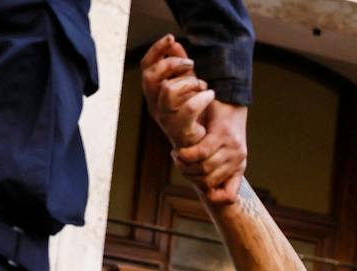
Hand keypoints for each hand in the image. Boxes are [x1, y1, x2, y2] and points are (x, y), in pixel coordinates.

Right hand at [140, 36, 213, 152]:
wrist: (203, 146)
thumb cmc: (196, 115)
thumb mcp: (188, 85)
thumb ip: (180, 66)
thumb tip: (174, 42)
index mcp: (154, 95)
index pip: (146, 67)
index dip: (156, 50)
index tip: (171, 37)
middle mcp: (155, 106)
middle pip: (152, 76)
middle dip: (173, 64)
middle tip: (192, 63)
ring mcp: (166, 120)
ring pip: (168, 90)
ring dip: (190, 82)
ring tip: (204, 85)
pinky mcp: (181, 131)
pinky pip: (188, 108)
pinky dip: (202, 98)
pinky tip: (210, 94)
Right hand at [176, 100, 247, 205]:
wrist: (230, 98)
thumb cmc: (219, 123)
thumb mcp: (220, 149)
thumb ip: (212, 165)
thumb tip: (202, 187)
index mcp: (238, 167)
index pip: (228, 196)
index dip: (212, 197)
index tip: (198, 187)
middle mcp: (238, 160)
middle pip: (208, 183)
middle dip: (189, 176)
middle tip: (180, 164)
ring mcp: (232, 149)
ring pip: (204, 169)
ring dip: (185, 165)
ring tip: (177, 156)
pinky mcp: (222, 135)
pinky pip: (201, 153)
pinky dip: (186, 154)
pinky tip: (179, 150)